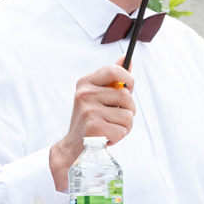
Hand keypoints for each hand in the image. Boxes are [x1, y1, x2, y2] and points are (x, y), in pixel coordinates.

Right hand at [49, 57, 135, 190]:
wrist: (73, 146)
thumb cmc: (92, 118)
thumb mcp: (99, 95)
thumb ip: (113, 78)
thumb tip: (127, 57)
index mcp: (86, 82)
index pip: (114, 70)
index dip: (128, 79)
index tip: (130, 88)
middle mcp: (85, 94)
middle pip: (126, 97)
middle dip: (128, 110)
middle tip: (115, 117)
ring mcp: (89, 110)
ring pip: (128, 116)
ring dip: (124, 126)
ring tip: (109, 127)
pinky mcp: (94, 127)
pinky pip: (123, 130)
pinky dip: (119, 137)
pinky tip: (105, 136)